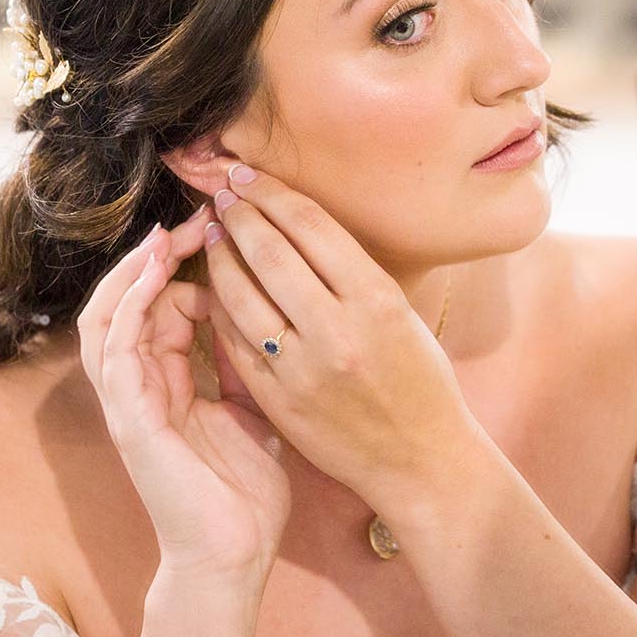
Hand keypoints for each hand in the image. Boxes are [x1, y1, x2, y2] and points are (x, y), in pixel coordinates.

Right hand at [77, 206, 291, 605]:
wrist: (234, 559)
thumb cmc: (245, 495)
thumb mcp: (254, 410)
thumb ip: (247, 365)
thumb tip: (264, 313)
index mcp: (168, 386)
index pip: (163, 309)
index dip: (186, 269)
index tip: (224, 233)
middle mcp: (140, 389)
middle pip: (130, 303)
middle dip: (157, 257)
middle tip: (197, 219)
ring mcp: (128, 404)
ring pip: (108, 317)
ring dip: (134, 272)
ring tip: (165, 234)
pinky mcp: (128, 419)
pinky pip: (115, 349)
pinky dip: (129, 306)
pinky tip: (152, 274)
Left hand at [200, 165, 479, 518]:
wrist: (421, 460)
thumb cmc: (420, 381)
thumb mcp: (402, 314)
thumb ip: (353, 273)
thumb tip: (298, 225)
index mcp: (377, 299)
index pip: (311, 226)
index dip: (272, 193)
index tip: (248, 176)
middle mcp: (338, 330)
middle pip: (271, 252)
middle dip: (239, 214)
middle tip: (222, 194)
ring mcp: (303, 368)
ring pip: (242, 295)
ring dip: (221, 257)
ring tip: (214, 235)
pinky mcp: (280, 400)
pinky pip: (235, 341)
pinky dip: (221, 309)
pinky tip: (215, 289)